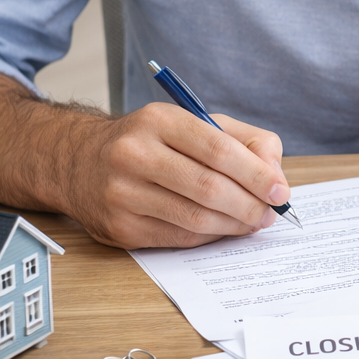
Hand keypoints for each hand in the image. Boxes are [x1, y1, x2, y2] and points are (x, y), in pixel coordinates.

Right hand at [0, 70, 290, 247]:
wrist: (78, 161)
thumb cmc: (151, 141)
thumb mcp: (192, 123)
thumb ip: (243, 139)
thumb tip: (275, 173)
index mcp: (157, 121)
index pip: (216, 148)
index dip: (254, 173)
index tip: (280, 190)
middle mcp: (133, 154)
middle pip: (207, 187)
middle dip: (249, 205)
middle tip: (270, 213)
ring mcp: (121, 194)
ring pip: (194, 218)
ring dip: (233, 225)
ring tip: (253, 222)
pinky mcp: (118, 227)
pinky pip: (177, 237)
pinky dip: (209, 237)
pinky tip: (223, 229)